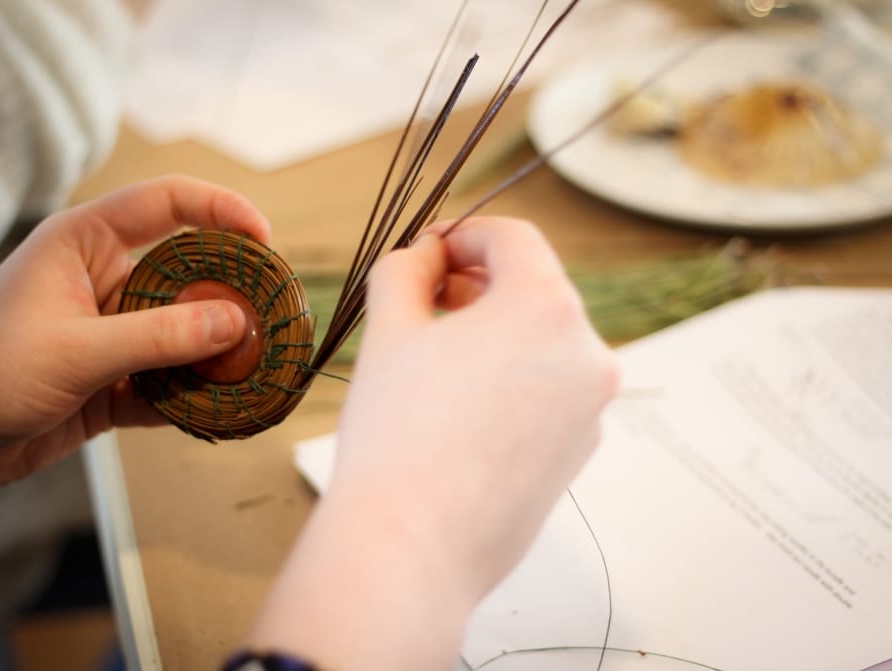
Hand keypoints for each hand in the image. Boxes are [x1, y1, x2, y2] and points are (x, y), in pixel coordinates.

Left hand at [0, 176, 269, 543]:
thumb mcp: (77, 350)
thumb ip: (159, 336)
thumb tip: (235, 321)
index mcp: (84, 242)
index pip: (165, 203)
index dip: (220, 211)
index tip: (265, 240)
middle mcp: (104, 279)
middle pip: (186, 272)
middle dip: (231, 293)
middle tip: (273, 315)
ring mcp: (111, 331)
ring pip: (182, 331)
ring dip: (216, 351)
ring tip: (258, 367)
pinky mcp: (114, 380)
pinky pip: (169, 380)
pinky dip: (194, 394)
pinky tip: (221, 408)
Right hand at [247, 217, 618, 669]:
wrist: (412, 546)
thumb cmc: (397, 434)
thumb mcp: (390, 330)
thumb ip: (406, 270)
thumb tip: (423, 254)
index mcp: (547, 308)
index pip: (514, 239)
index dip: (464, 233)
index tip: (429, 253)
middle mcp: (587, 354)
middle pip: (534, 290)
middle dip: (479, 285)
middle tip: (425, 300)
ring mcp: (590, 410)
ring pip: (543, 345)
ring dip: (496, 335)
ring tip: (438, 358)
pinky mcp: (580, 453)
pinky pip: (548, 394)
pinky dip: (512, 383)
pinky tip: (461, 411)